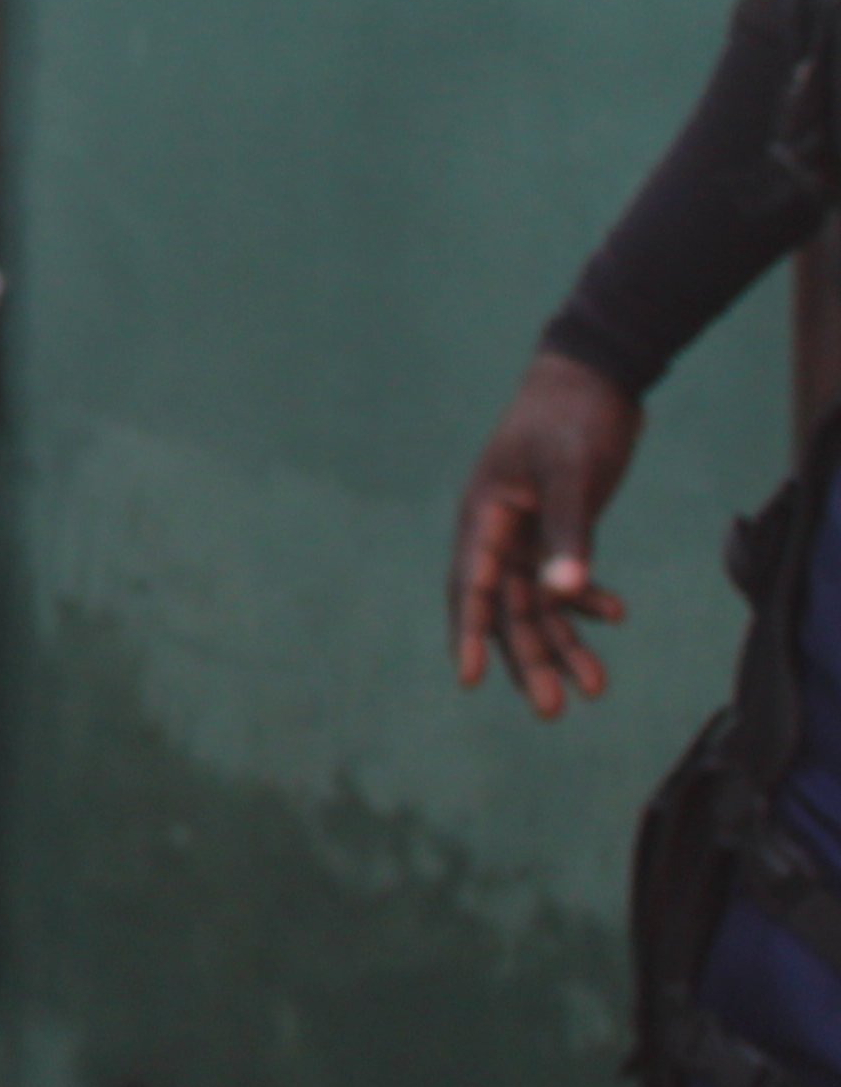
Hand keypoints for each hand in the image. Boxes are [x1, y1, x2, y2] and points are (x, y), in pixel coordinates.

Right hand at [449, 348, 645, 719]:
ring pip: (538, 603)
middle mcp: (498, 532)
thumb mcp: (572, 472)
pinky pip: (564, 580)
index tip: (470, 681)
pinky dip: (587, 601)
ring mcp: (526, 533)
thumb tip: (564, 593)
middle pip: (508, 608)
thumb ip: (569, 532)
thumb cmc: (572, 418)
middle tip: (555, 708)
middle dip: (530, 657)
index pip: (474, 586)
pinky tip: (617, 614)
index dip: (470, 634)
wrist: (596, 378)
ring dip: (563, 642)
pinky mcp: (555, 530)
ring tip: (595, 687)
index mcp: (485, 515)